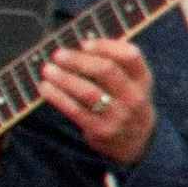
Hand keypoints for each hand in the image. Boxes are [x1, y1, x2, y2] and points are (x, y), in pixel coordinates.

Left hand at [42, 34, 158, 163]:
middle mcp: (134, 97)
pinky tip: (45, 88)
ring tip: (47, 69)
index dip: (106, 46)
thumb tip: (80, 43)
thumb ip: (115, 63)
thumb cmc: (126, 102)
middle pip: (107, 71)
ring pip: (89, 92)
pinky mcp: (101, 130)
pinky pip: (76, 111)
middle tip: (58, 54)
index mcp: (142, 79)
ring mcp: (118, 115)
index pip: (130, 55)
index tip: (84, 43)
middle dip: (79, 60)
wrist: (137, 143)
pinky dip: (58, 98)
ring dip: (64, 78)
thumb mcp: (132, 83)